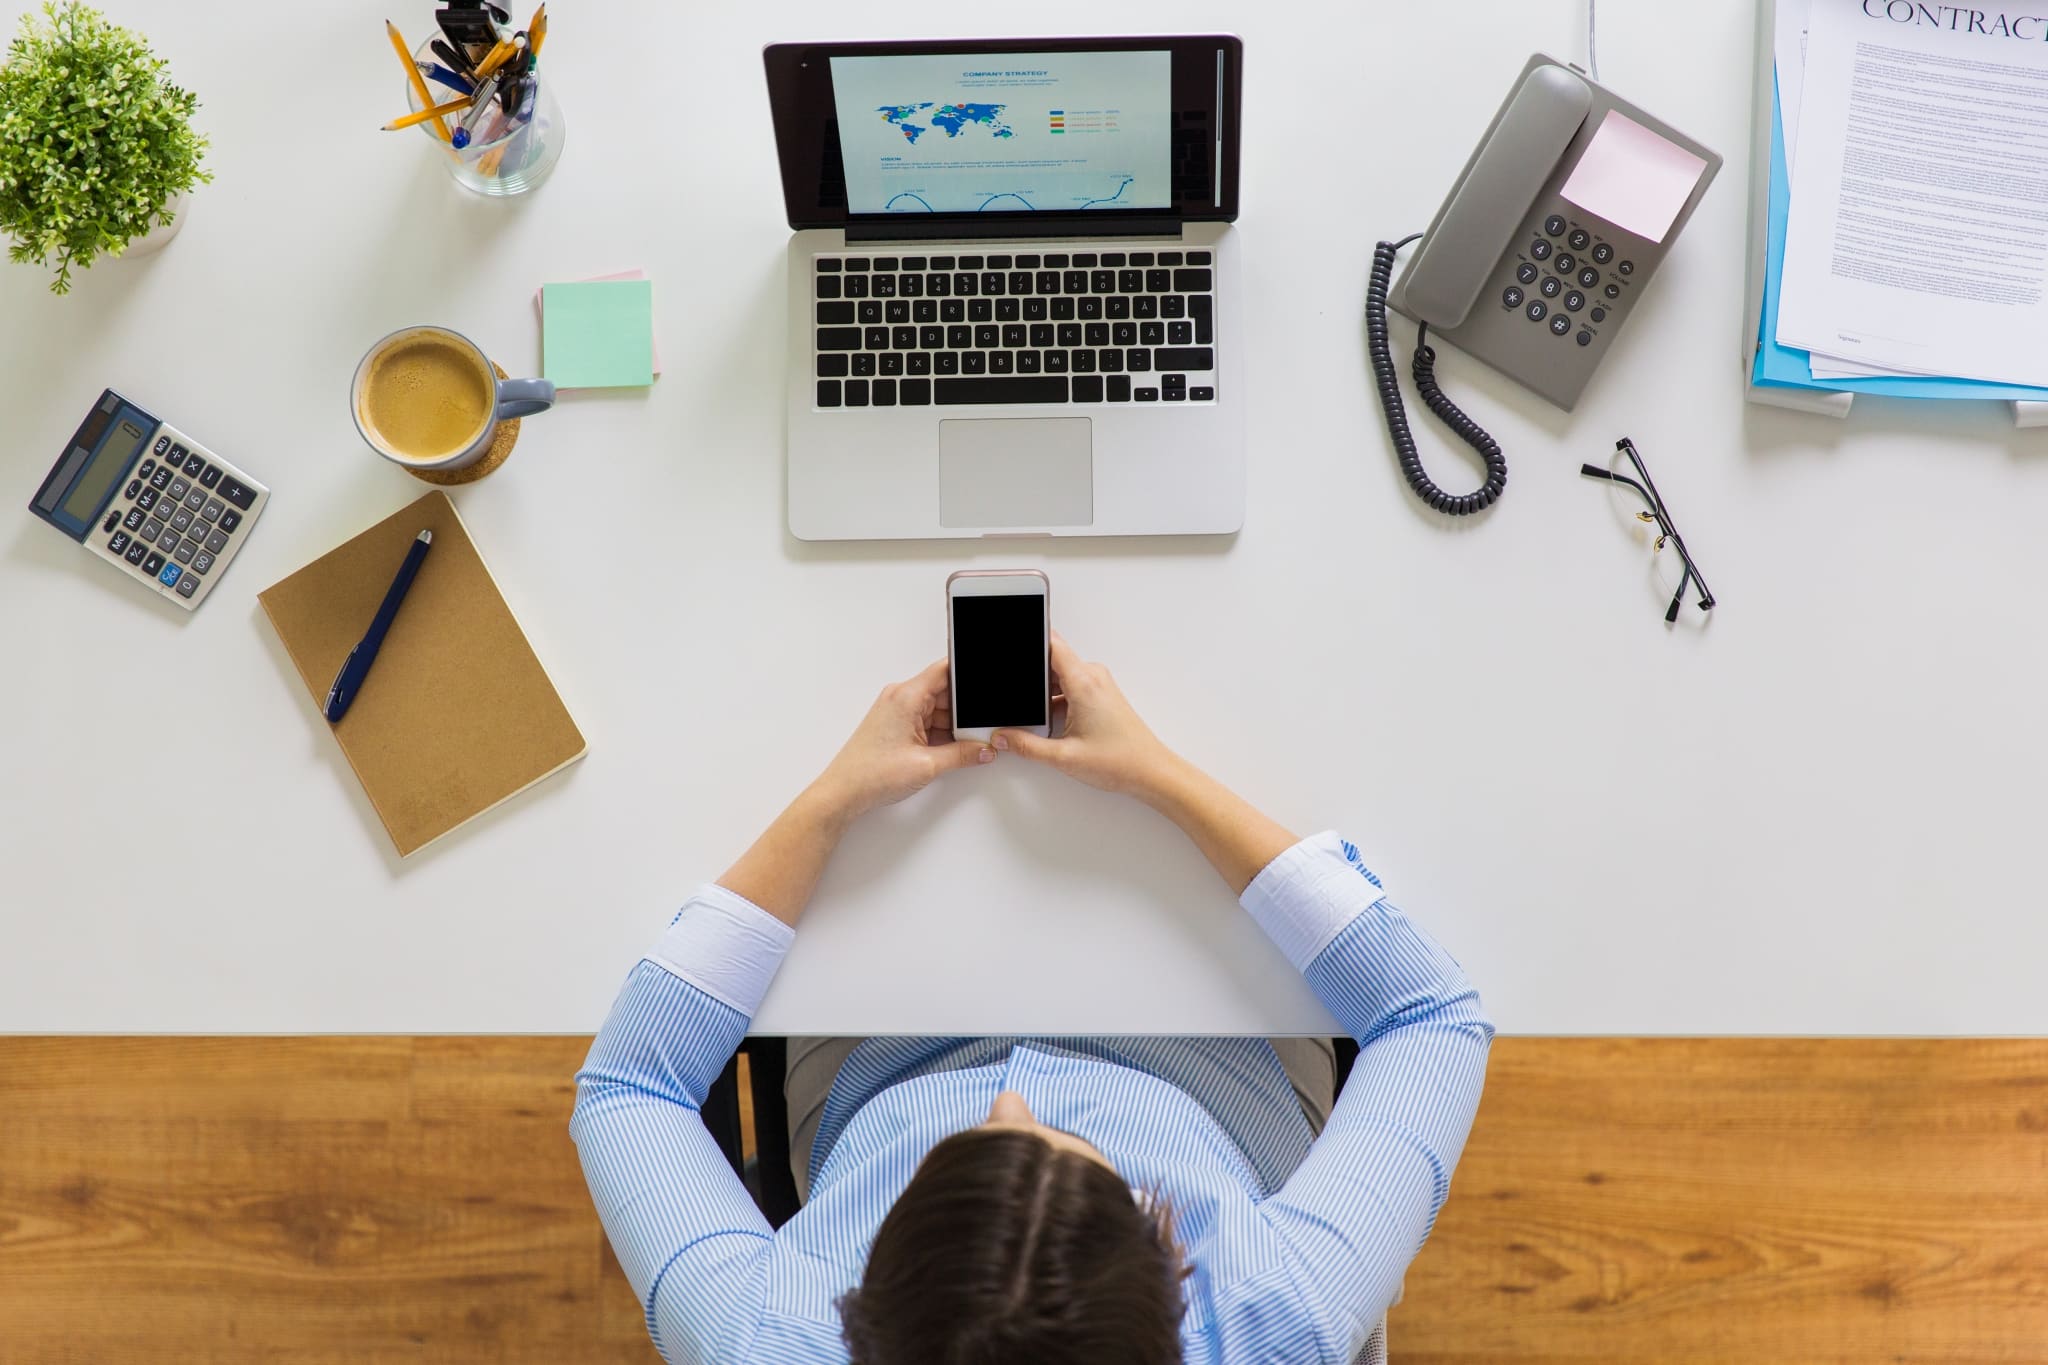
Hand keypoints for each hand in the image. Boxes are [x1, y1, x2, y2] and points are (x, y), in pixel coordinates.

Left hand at [811, 659, 992, 824]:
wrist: (843, 792)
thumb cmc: (871, 774)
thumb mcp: (927, 765)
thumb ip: (962, 754)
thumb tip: (983, 749)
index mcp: (907, 696)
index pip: (945, 670)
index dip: (968, 674)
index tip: (985, 685)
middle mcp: (900, 698)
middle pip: (945, 692)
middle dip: (965, 711)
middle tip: (982, 729)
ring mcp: (897, 711)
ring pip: (938, 709)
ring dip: (953, 725)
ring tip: (967, 744)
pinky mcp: (896, 725)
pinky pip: (927, 721)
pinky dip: (941, 733)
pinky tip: (950, 748)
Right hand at [991, 633, 1177, 797]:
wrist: (1150, 771)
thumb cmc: (1120, 760)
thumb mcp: (1063, 756)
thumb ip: (1026, 746)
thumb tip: (1004, 737)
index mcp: (1083, 682)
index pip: (1051, 644)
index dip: (1029, 641)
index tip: (1011, 646)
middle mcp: (1092, 677)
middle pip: (1051, 661)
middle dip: (1030, 676)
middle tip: (1017, 698)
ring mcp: (1097, 685)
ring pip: (1059, 676)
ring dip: (1043, 692)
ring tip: (1033, 715)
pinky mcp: (1099, 695)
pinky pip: (1070, 686)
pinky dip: (1055, 699)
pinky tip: (1048, 722)